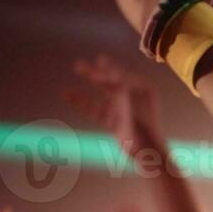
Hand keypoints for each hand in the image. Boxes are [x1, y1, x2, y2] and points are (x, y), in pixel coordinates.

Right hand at [65, 55, 168, 169]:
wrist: (145, 150)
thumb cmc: (141, 121)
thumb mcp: (128, 96)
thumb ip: (114, 80)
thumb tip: (100, 69)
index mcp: (142, 89)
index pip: (122, 75)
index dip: (108, 68)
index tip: (97, 61)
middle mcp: (133, 98)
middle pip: (111, 81)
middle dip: (96, 72)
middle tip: (79, 64)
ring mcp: (123, 110)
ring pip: (102, 93)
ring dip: (88, 83)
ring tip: (75, 72)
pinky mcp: (114, 122)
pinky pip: (95, 109)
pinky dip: (81, 102)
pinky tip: (66, 94)